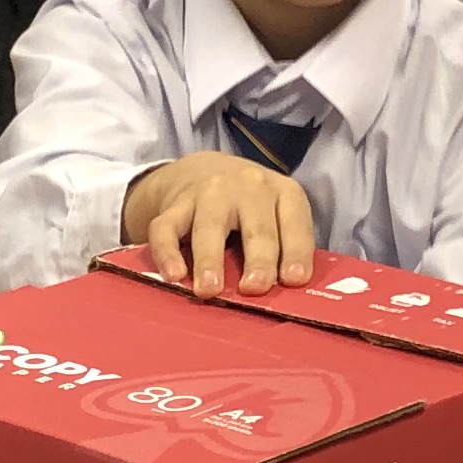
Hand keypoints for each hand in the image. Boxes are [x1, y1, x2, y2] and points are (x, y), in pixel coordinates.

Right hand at [122, 152, 315, 294]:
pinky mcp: (176, 203)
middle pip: (256, 227)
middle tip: (254, 288)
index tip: (294, 279)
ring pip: (209, 227)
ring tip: (208, 290)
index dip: (296, 252)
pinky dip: (167, 252)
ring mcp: (210, 193)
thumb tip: (286, 292)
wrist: (203, 170)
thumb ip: (285, 246)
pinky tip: (173, 275)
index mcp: (283, 193)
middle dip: (258, 259)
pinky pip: (166, 228)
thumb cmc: (251, 207)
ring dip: (209, 259)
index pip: (294, 223)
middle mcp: (249, 187)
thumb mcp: (278, 214)